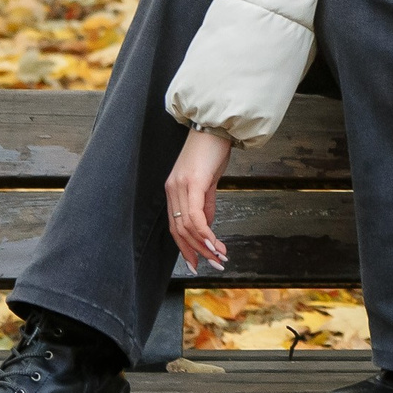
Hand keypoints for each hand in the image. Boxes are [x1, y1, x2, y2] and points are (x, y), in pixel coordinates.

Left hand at [164, 128, 232, 272]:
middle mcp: (173, 190)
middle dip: (195, 252)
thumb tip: (207, 225)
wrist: (215, 126)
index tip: (198, 262)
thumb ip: (206, 203)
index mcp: (174, 190)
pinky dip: (205, 233)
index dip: (185, 247)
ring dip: (204, 246)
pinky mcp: (193, 183)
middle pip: (179, 230)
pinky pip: (195, 215)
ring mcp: (180, 187)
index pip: (176, 226)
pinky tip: (215, 243)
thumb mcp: (209, 180)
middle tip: (212, 265)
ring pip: (187, 226)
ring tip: (219, 257)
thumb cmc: (212, 150)